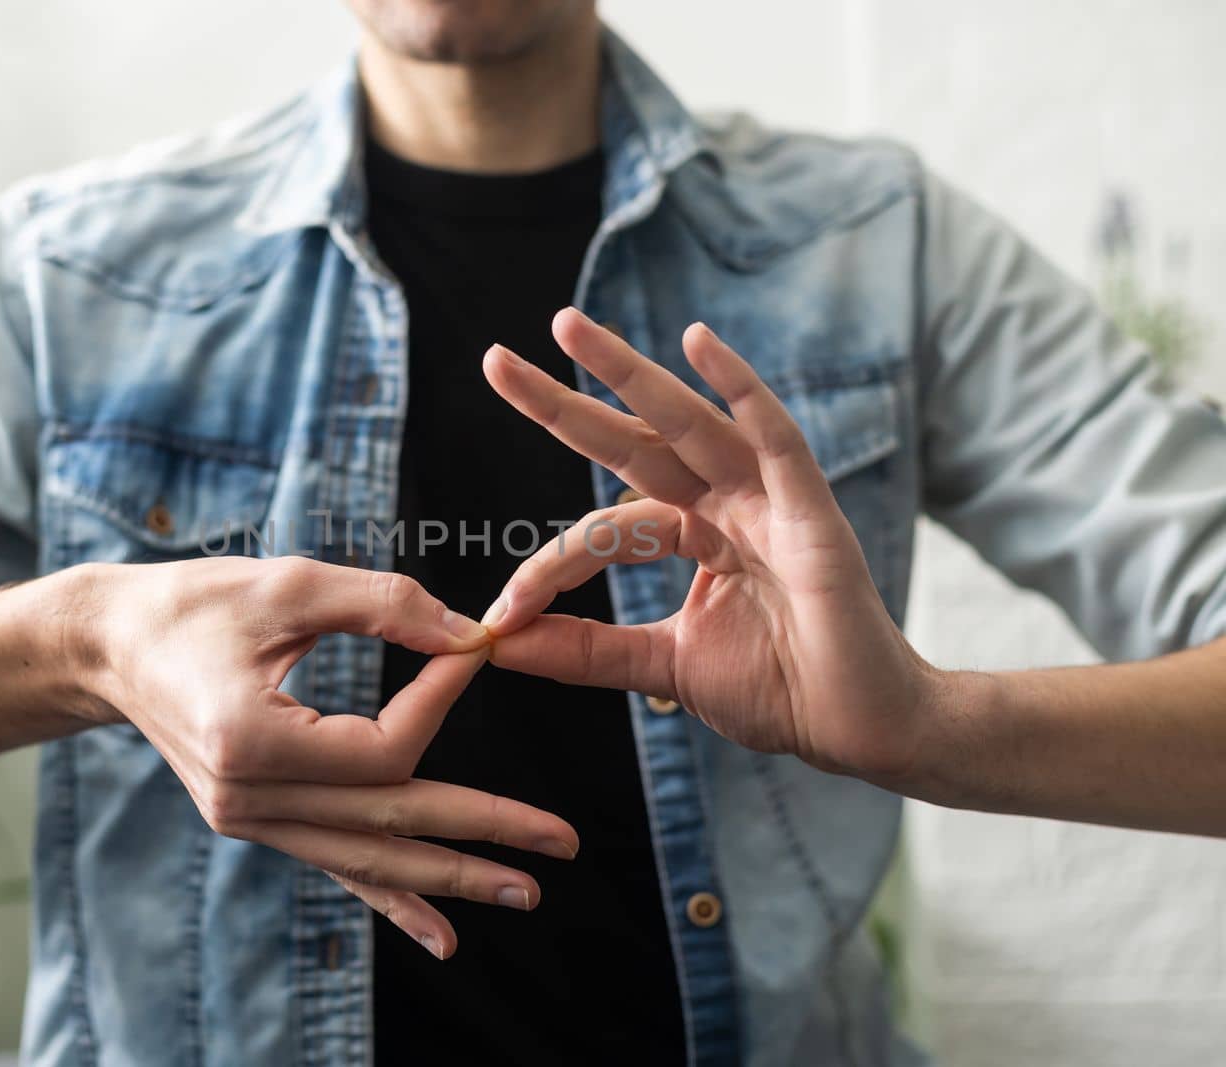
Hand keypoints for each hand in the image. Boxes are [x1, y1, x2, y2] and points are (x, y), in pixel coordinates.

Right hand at [71, 556, 576, 959]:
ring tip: (525, 891)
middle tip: (560, 842)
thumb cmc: (194, 603)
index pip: (382, 748)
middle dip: (482, 832)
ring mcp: (251, 821)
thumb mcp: (289, 584)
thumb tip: (469, 634)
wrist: (111, 646)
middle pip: (389, 823)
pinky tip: (443, 935)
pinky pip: (336, 866)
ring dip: (449, 878)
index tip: (477, 649)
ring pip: (368, 859)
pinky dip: (391, 898)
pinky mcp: (256, 821)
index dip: (441, 699)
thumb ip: (385, 605)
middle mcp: (250, 799)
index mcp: (252, 743)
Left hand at [479, 308, 941, 781]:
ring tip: (566, 328)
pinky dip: (740, 388)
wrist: (858, 730)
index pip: (604, 529)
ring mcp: (768, 500)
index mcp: (694, 534)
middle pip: (632, 440)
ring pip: (686, 423)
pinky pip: (773, 439)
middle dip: (565, 402)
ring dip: (626, 373)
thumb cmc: (779, 691)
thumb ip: (585, 650)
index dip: (549, 566)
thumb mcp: (661, 665)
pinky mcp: (811, 512)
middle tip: (494, 361)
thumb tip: (498, 642)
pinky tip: (696, 341)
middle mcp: (726, 503)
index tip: (502, 614)